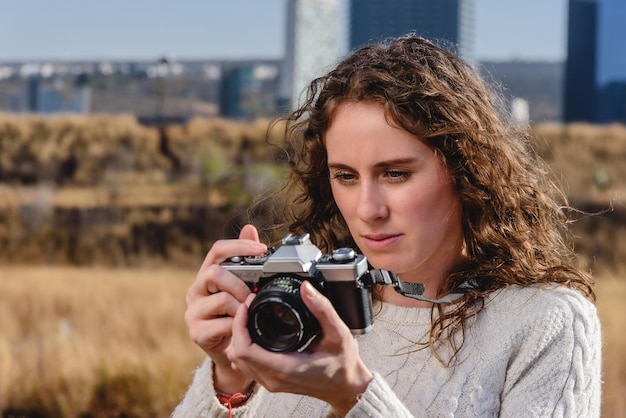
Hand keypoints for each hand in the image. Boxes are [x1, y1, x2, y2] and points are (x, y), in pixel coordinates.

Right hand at [184, 224, 266, 392]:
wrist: (233, 353)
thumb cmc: (238, 316)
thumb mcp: (244, 287)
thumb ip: (246, 260)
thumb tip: (249, 228)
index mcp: (207, 275)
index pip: (217, 250)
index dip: (239, 246)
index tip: (262, 248)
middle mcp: (196, 290)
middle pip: (214, 272)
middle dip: (240, 282)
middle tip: (254, 295)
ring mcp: (193, 311)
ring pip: (220, 299)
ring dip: (241, 305)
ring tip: (250, 313)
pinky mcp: (196, 332)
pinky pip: (220, 324)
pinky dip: (237, 325)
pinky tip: (243, 327)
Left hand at [227, 280, 373, 415]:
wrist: (347, 387)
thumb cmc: (344, 365)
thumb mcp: (338, 333)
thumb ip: (322, 309)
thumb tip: (306, 289)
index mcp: (286, 368)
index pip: (245, 350)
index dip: (239, 325)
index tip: (247, 306)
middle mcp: (275, 378)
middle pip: (236, 355)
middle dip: (237, 327)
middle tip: (248, 307)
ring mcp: (272, 382)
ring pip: (238, 362)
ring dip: (238, 338)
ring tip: (248, 317)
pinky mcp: (272, 382)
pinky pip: (247, 365)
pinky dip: (244, 348)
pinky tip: (254, 333)